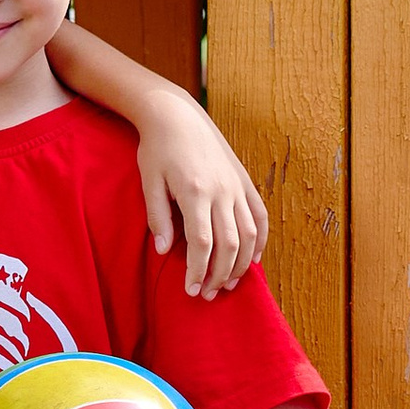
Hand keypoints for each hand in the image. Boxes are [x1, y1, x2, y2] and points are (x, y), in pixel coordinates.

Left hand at [133, 95, 265, 298]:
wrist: (177, 114)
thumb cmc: (157, 148)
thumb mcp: (149, 181)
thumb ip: (158, 217)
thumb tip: (164, 251)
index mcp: (195, 191)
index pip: (202, 243)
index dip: (198, 270)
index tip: (191, 290)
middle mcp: (221, 190)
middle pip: (229, 244)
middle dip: (219, 275)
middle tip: (207, 294)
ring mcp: (236, 186)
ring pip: (249, 234)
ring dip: (241, 264)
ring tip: (228, 283)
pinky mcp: (244, 181)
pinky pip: (260, 215)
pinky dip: (260, 240)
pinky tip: (252, 259)